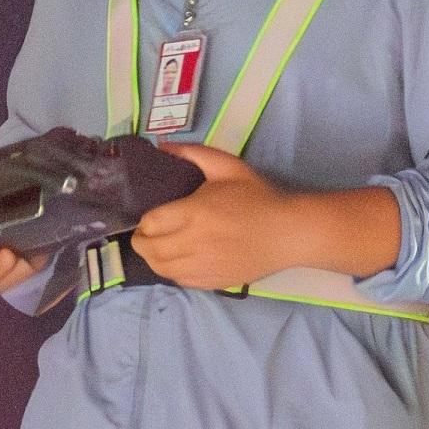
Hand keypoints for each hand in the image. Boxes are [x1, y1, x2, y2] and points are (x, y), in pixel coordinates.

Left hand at [129, 144, 302, 290]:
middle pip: (150, 249)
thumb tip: (162, 146)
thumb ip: (193, 153)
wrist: (287, 234)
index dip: (144, 222)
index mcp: (196, 212)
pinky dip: (170, 272)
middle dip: (141, 241)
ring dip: (152, 258)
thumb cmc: (258, 198)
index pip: (151, 223)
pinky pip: (179, 281)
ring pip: (161, 269)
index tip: (149, 218)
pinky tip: (176, 261)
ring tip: (157, 248)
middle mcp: (195, 242)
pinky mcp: (212, 282)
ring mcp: (203, 266)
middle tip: (146, 234)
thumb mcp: (228, 166)